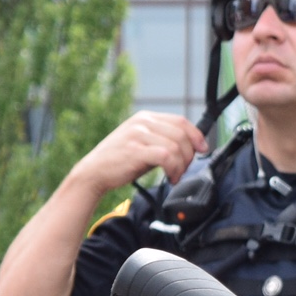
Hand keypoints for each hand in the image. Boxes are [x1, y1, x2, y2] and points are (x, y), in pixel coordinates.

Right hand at [71, 111, 207, 197]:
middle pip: (181, 133)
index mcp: (144, 118)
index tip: (202, 149)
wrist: (93, 173)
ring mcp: (138, 135)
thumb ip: (161, 140)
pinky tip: (170, 177)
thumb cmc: (118, 161)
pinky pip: (166, 156)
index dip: (196, 135)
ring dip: (181, 165)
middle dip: (189, 154)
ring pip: (176, 146)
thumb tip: (188, 146)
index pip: (180, 121)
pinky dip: (173, 169)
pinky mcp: (135, 150)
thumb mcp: (140, 143)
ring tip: (175, 176)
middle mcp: (142, 123)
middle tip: (184, 169)